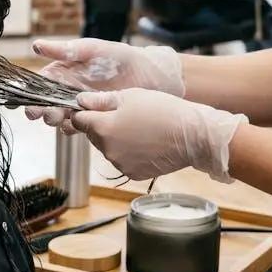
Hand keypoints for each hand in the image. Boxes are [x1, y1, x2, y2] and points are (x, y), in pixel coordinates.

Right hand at [24, 38, 183, 126]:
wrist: (151, 77)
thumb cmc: (122, 58)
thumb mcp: (93, 49)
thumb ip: (66, 50)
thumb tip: (36, 46)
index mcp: (65, 71)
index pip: (40, 82)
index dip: (29, 92)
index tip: (19, 101)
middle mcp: (69, 90)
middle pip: (46, 102)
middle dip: (41, 109)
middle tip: (41, 113)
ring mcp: (81, 105)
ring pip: (60, 116)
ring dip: (56, 119)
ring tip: (58, 118)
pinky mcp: (94, 118)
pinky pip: (77, 126)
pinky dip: (73, 128)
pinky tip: (74, 126)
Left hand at [69, 89, 246, 182]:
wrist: (193, 136)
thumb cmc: (164, 110)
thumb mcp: (131, 96)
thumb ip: (101, 100)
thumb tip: (80, 101)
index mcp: (103, 127)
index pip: (78, 121)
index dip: (83, 113)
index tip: (93, 109)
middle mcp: (107, 149)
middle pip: (93, 136)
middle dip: (102, 126)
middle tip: (126, 116)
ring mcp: (119, 164)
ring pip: (108, 149)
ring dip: (116, 140)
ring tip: (140, 129)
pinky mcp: (132, 174)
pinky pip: (122, 161)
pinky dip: (128, 153)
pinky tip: (146, 144)